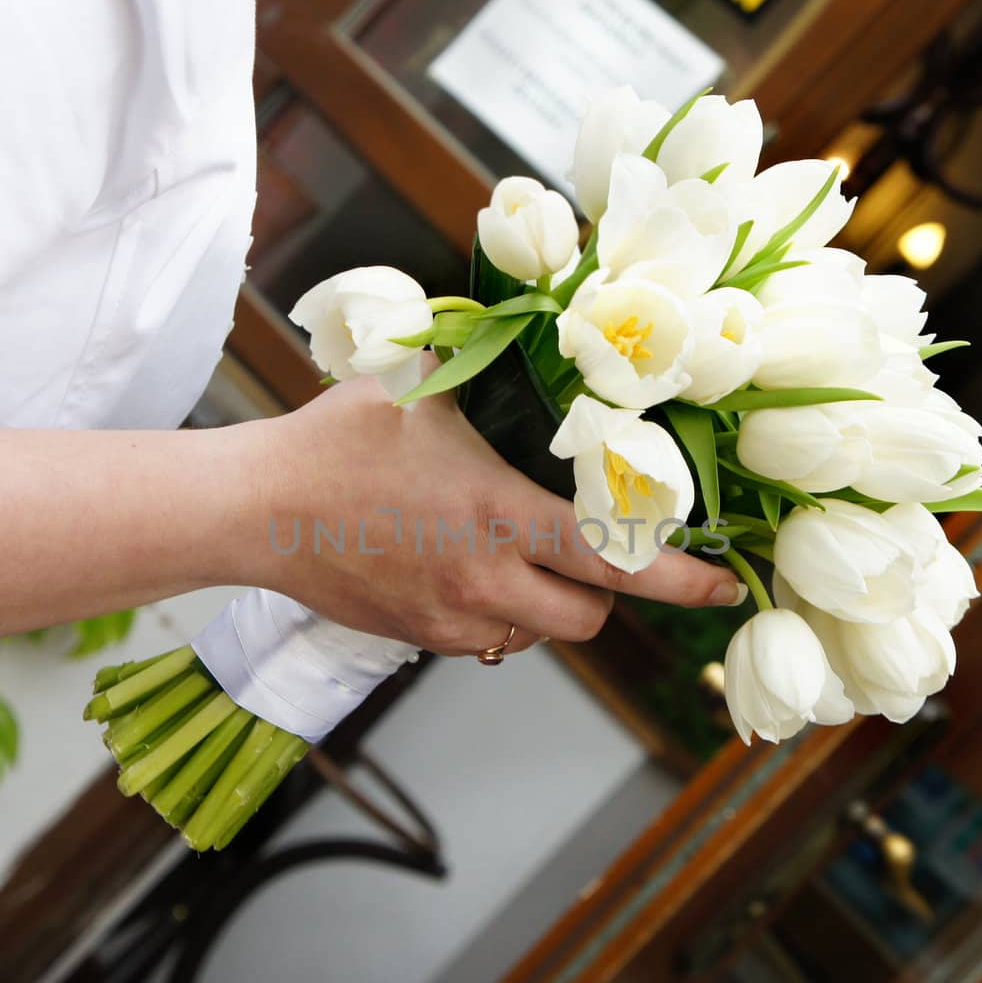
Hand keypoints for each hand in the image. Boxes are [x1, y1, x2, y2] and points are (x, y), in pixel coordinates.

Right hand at [242, 373, 743, 657]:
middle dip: (611, 589)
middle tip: (597, 549)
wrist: (256, 510)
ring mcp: (454, 618)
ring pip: (545, 633)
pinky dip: (505, 617)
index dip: (684, 580)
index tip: (725, 586)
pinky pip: (494, 643)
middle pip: (593, 614)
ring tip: (524, 555)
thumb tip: (535, 339)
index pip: (620, 560)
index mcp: (500, 513)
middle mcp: (487, 580)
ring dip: (556, 603)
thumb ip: (491, 377)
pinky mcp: (424, 640)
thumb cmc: (335, 442)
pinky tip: (474, 573)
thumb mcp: (422, 389)